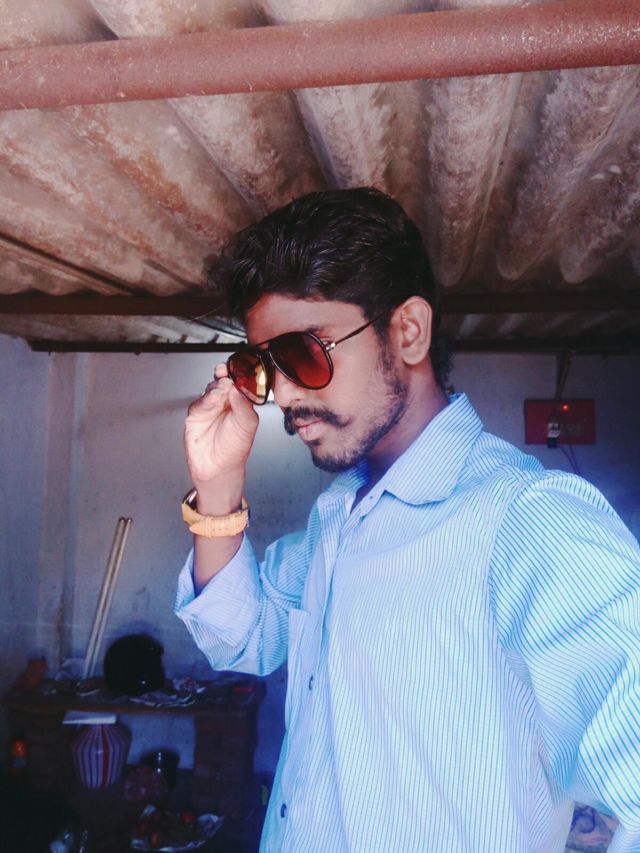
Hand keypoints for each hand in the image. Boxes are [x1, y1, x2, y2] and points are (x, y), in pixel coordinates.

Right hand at [184, 363, 258, 488]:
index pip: (240, 383)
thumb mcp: (248, 425)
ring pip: (212, 389)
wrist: (217, 469)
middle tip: (228, 372)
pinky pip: (201, 401)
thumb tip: (237, 388)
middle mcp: (225, 401)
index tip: (241, 369)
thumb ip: (244, 405)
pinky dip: (207, 397)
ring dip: (217, 386)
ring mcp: (210, 406)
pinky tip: (214, 396)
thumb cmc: (235, 448)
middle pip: (224, 381)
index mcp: (241, 401)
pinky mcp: (196, 412)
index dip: (240, 375)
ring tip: (223, 386)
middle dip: (226, 375)